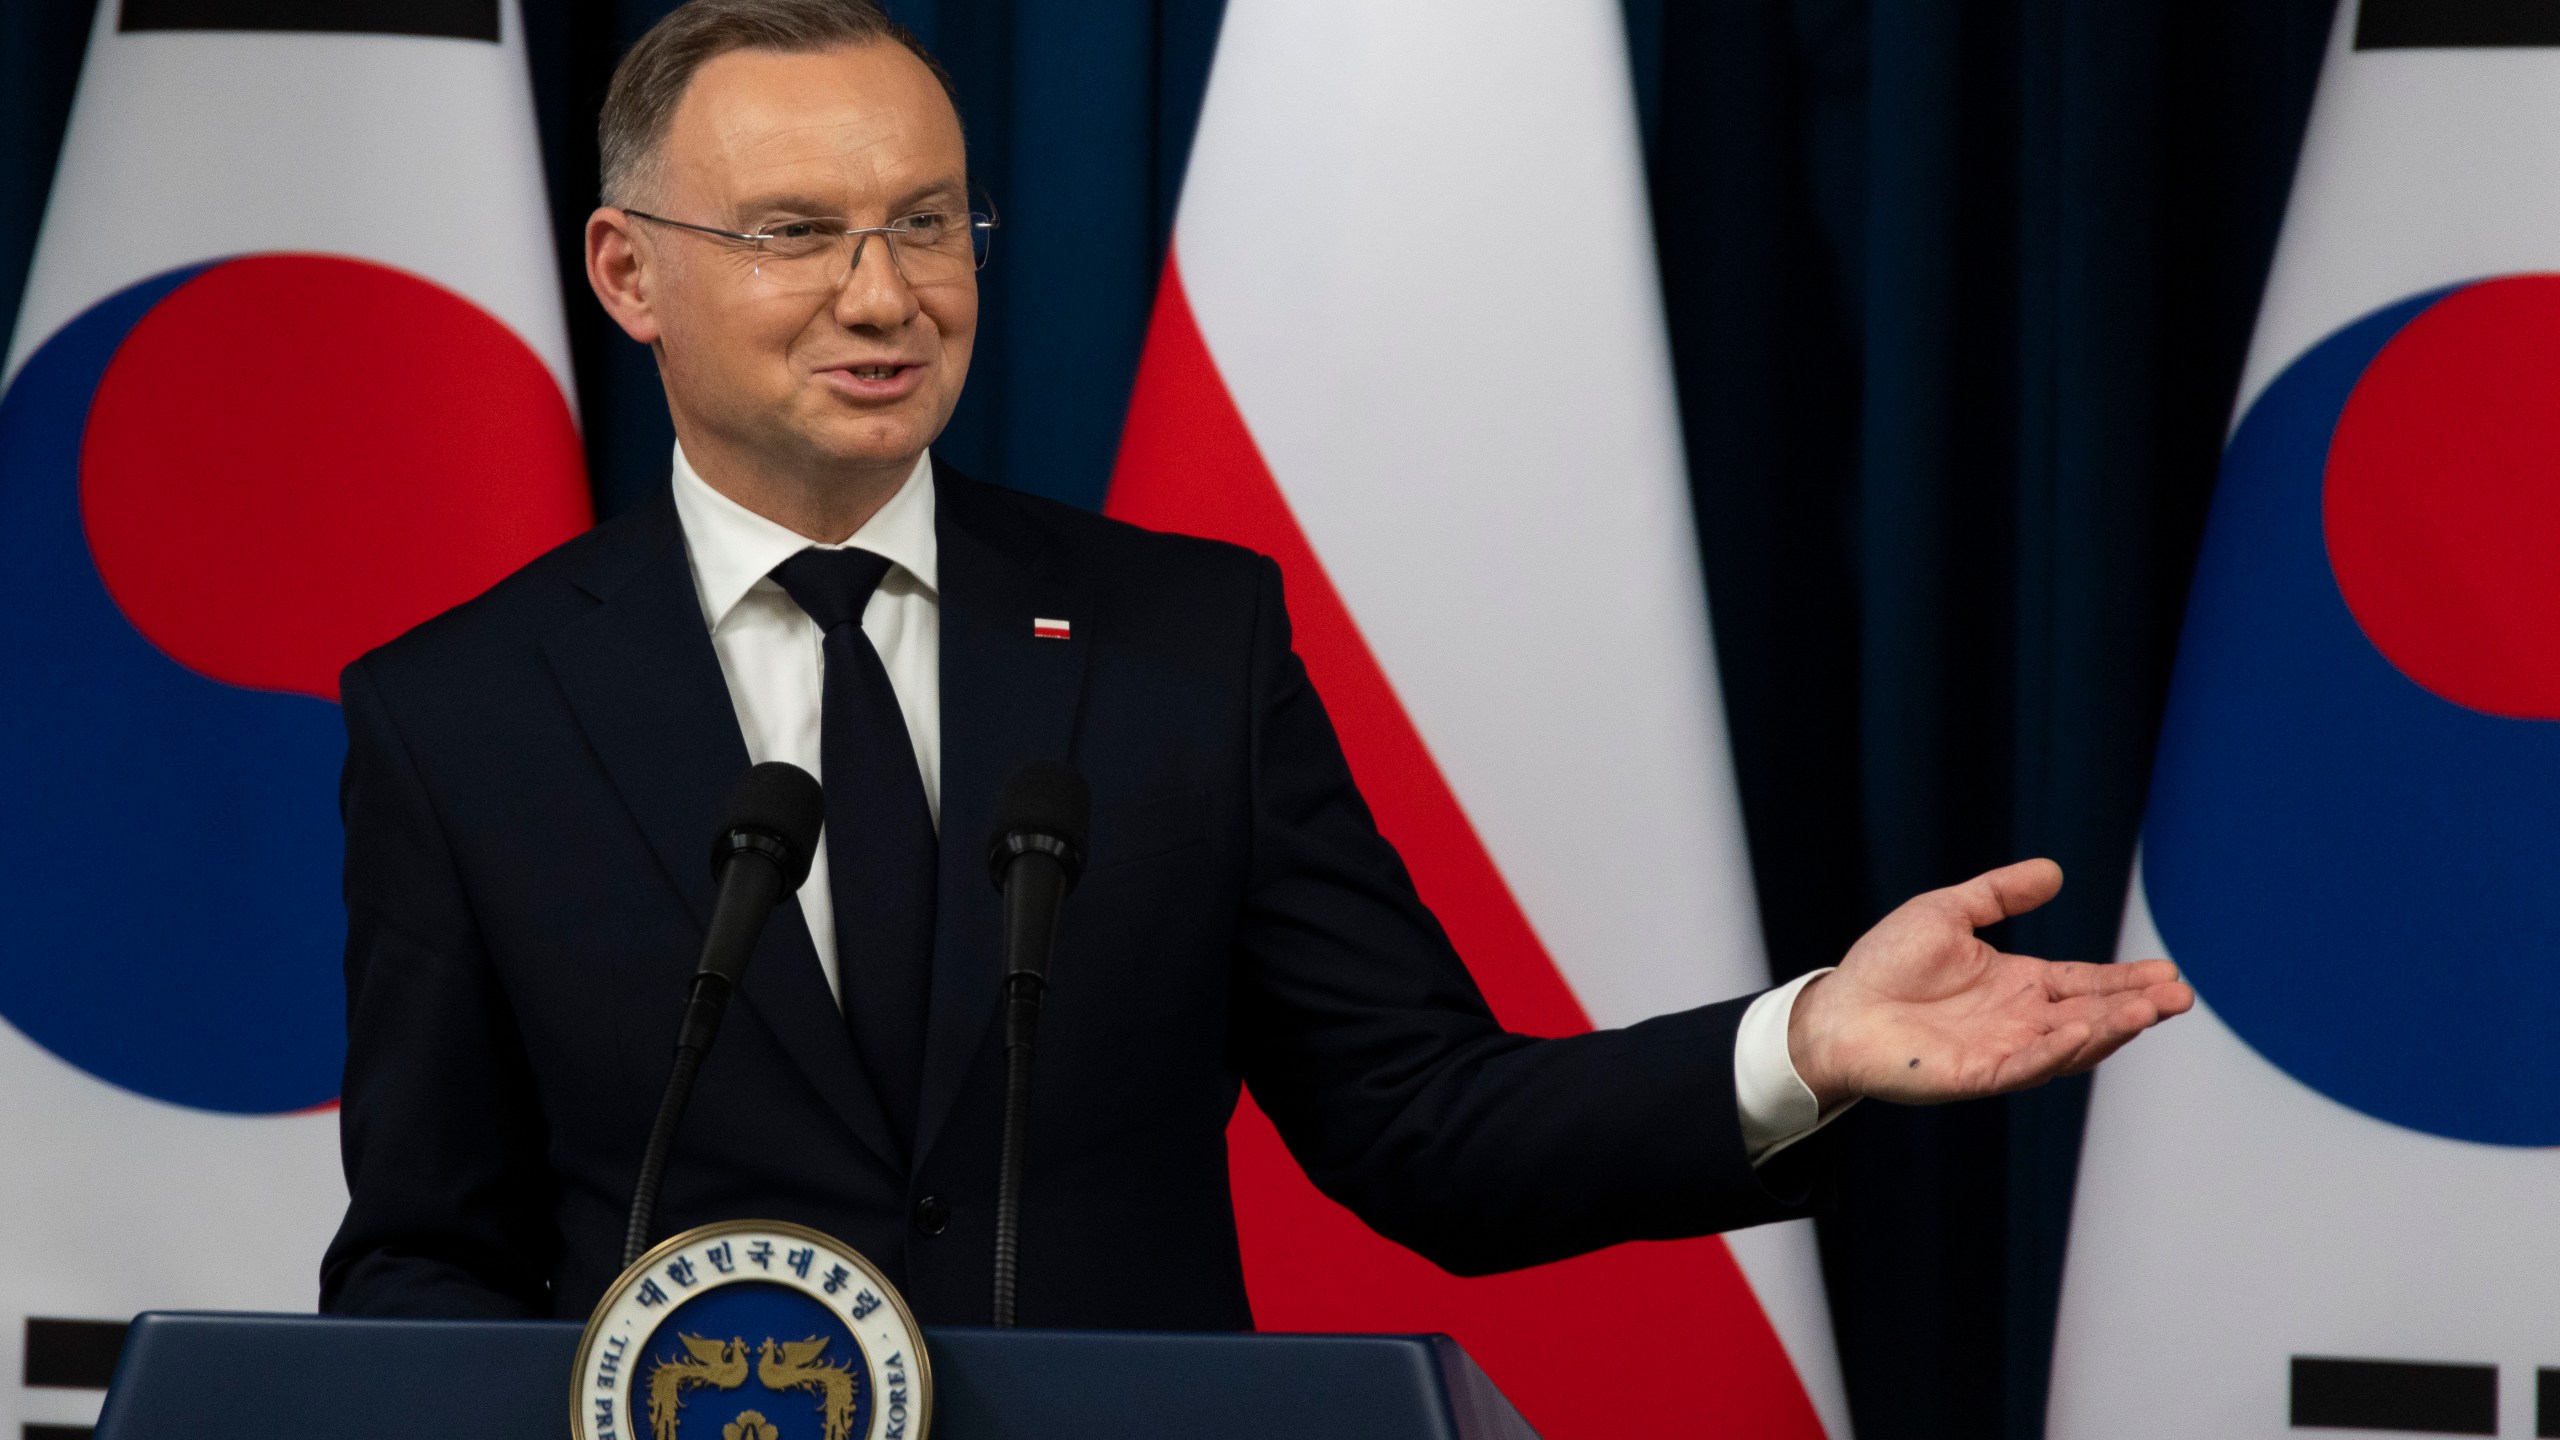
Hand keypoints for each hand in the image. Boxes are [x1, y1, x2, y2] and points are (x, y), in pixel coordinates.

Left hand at [1785, 859, 2193, 1108]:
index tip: (2169, 974)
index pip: (2086, 983)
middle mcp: (2020, 1021)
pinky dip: (2056, 1050)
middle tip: (2180, 996)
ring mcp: (2002, 1051)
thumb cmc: (1886, 962)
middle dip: (2136, 1006)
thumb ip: (1999, 894)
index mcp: (2019, 986)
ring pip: (2070, 1044)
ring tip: (2147, 1011)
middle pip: (2091, 1014)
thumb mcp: (1948, 913)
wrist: (1837, 1008)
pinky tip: (2084, 1030)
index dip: (2128, 981)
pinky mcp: (1975, 1075)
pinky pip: (2024, 1066)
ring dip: (2109, 1029)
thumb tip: (2054, 871)